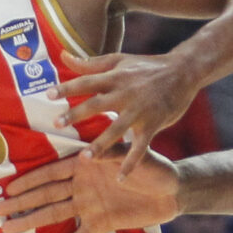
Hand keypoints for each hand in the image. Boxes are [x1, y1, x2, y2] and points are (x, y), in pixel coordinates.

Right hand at [0, 147, 179, 232]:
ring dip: (31, 223)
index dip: (29, 182)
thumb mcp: (132, 154)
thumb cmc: (153, 165)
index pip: (51, 174)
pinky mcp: (100, 224)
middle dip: (21, 204)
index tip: (7, 189)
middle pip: (45, 196)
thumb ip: (110, 154)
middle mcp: (81, 186)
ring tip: (9, 231)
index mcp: (85, 165)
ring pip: (54, 215)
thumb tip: (87, 154)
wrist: (173, 190)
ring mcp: (88, 206)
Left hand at [47, 49, 197, 175]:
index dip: (68, 87)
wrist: (184, 71)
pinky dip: (131, 163)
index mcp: (115, 76)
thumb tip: (63, 56)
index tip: (48, 95)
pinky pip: (140, 147)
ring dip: (100, 144)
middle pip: (97, 104)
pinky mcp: (153, 124)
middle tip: (57, 124)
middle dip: (77, 114)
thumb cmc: (147, 66)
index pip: (87, 81)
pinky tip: (120, 177)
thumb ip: (90, 62)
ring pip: (117, 129)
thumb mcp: (119, 59)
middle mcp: (125, 93)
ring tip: (84, 158)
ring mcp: (140, 110)